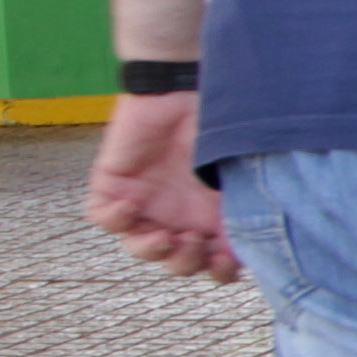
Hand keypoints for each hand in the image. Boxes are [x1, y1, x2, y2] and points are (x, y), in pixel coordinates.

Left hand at [81, 91, 241, 283]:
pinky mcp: (114, 185)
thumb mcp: (241, 174)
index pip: (216, 261)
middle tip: (193, 240)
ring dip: (152, 250)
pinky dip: (116, 219)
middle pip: (178, 261)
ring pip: (139, 247)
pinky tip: (132, 205)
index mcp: (214, 215)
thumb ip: (247, 210)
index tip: (225, 259)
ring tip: (163, 235)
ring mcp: (146, 202)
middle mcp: (180, 214)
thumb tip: (253, 250)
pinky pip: (103, 217)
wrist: (182, 86)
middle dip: (185, 262)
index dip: (220, 270)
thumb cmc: (219, 123)